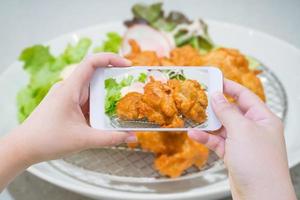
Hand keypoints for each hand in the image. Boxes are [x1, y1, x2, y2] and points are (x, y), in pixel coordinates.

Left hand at [0, 53, 135, 189]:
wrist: (23, 148)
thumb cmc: (48, 140)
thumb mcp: (84, 139)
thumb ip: (110, 138)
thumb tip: (132, 137)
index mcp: (70, 89)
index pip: (91, 62)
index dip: (111, 58)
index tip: (127, 65)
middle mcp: (68, 88)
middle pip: (94, 75)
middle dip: (114, 79)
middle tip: (132, 85)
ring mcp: (67, 97)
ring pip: (91, 90)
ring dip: (106, 95)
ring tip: (123, 103)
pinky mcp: (66, 105)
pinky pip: (86, 100)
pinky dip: (98, 105)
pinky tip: (106, 116)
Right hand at [188, 79, 295, 199]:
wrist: (260, 196)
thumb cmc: (260, 164)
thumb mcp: (242, 130)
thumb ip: (227, 112)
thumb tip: (216, 96)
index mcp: (263, 118)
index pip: (245, 96)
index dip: (229, 87)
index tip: (214, 80)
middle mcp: (253, 129)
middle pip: (231, 111)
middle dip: (215, 106)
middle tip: (199, 98)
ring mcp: (242, 142)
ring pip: (222, 127)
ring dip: (207, 124)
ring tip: (194, 116)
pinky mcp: (233, 155)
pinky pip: (217, 142)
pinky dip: (206, 138)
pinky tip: (195, 134)